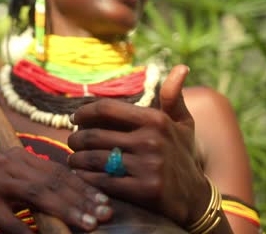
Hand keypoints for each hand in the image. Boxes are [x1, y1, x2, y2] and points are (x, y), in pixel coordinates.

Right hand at [0, 147, 112, 233]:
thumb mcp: (15, 186)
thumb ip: (40, 187)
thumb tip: (78, 200)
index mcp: (18, 156)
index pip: (57, 171)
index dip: (82, 187)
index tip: (103, 201)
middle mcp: (6, 163)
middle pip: (51, 182)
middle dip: (80, 200)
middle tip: (103, 216)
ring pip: (37, 196)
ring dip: (65, 212)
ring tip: (87, 225)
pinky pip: (14, 222)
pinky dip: (32, 233)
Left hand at [67, 65, 209, 226]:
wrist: (195, 198)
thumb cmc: (182, 155)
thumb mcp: (183, 123)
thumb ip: (174, 97)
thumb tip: (181, 67)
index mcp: (155, 120)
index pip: (106, 109)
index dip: (84, 112)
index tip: (75, 118)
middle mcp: (151, 140)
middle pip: (95, 135)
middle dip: (76, 139)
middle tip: (71, 142)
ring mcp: (148, 166)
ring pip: (95, 159)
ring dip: (77, 159)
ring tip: (73, 159)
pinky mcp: (144, 190)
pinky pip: (102, 181)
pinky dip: (86, 177)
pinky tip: (81, 175)